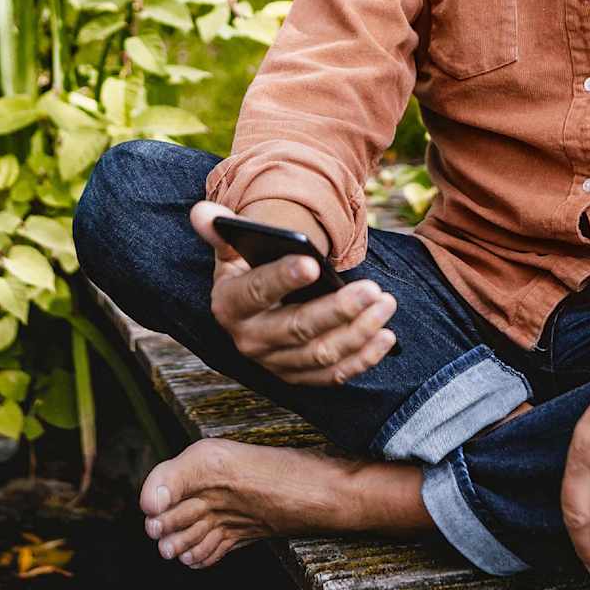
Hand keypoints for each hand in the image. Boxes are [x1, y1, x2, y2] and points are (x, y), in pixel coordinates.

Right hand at [189, 200, 396, 385]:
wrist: (255, 309)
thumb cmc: (249, 271)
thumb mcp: (232, 251)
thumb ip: (220, 230)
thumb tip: (203, 211)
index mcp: (229, 304)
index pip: (256, 291)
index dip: (282, 278)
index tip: (312, 263)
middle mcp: (248, 340)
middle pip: (297, 328)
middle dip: (338, 309)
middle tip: (372, 289)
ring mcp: (275, 363)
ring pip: (321, 354)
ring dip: (359, 332)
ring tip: (386, 304)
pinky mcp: (299, 377)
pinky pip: (334, 376)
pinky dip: (363, 359)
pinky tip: (386, 336)